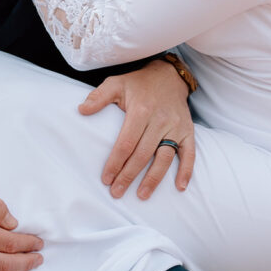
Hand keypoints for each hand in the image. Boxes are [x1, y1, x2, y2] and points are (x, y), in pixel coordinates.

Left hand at [79, 59, 195, 198]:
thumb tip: (81, 110)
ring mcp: (176, 127)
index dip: (115, 162)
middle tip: (117, 192)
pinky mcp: (188, 131)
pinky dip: (186, 171)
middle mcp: (160, 120)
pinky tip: (180, 187)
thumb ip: (99, 96)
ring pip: (165, 158)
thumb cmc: (138, 84)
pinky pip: (189, 153)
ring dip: (153, 179)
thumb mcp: (116, 83)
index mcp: (141, 110)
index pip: (126, 143)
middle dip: (129, 176)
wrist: (169, 75)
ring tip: (142, 195)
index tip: (106, 179)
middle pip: (143, 154)